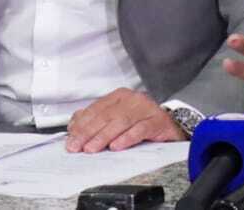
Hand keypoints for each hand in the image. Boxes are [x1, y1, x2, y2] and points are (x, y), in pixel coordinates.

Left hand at [65, 88, 184, 152]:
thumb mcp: (116, 119)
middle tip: (78, 146)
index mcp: (119, 96)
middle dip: (89, 132)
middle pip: (107, 115)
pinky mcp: (157, 121)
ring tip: (92, 148)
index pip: (96, 109)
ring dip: (104, 136)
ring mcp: (146, 108)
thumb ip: (95, 120)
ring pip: (121, 121)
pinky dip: (127, 137)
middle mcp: (133, 99)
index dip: (81, 125)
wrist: (172, 124)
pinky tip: (116, 145)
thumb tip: (74, 126)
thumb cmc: (141, 121)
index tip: (71, 139)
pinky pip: (141, 129)